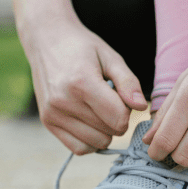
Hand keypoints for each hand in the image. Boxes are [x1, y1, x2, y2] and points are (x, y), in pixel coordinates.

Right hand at [23, 18, 147, 154]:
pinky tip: (90, 122)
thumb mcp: (110, 57)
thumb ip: (128, 82)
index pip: (118, 118)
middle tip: (108, 100)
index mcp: (81, 82)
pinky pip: (79, 148)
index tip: (120, 97)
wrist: (46, 40)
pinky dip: (90, 141)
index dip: (127, 111)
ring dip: (104, 131)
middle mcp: (64, 101)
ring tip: (97, 109)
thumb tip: (142, 107)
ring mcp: (53, 114)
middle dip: (116, 120)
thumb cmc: (82, 47)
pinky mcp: (47, 122)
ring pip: (96, 144)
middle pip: (109, 132)